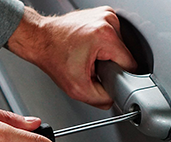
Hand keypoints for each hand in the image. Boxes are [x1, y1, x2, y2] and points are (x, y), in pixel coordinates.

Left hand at [6, 6, 136, 109]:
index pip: (130, 64)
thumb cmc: (53, 56)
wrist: (40, 39)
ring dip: (107, 54)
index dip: (119, 76)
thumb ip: (102, 99)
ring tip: (89, 55)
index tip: (105, 76)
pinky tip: (90, 47)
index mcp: (105, 36)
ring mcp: (105, 14)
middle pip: (124, 54)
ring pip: (120, 46)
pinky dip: (104, 44)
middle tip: (91, 66)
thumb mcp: (77, 89)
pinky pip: (113, 36)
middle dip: (110, 64)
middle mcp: (107, 21)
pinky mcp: (102, 14)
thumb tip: (114, 99)